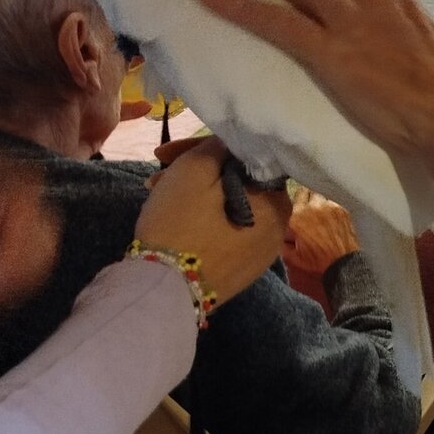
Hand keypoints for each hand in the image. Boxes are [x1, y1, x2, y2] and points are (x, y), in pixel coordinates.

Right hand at [134, 138, 289, 306]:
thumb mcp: (194, 171)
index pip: (246, 159)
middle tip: (155, 174)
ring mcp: (261, 251)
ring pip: (227, 206)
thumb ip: (216, 147)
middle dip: (195, 172)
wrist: (163, 292)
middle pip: (235, 183)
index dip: (205, 149)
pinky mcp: (242, 268)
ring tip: (154, 191)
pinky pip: (225, 230)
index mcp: (277, 201)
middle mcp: (279, 227)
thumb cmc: (180, 225)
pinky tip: (174, 215)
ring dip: (194, 193)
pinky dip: (202, 217)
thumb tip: (230, 141)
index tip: (168, 153)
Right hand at [283, 188, 359, 274]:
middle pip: (311, 192)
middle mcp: (314, 207)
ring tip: (322, 215)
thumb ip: (284, 242)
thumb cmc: (316, 260)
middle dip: (309, 199)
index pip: (298, 193)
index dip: (299, 198)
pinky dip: (332, 209)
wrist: (341, 262)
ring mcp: (331, 207)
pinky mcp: (343, 210)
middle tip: (309, 210)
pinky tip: (332, 219)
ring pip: (323, 197)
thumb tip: (285, 235)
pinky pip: (334, 204)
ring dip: (321, 204)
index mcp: (298, 216)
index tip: (299, 204)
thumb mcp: (292, 256)